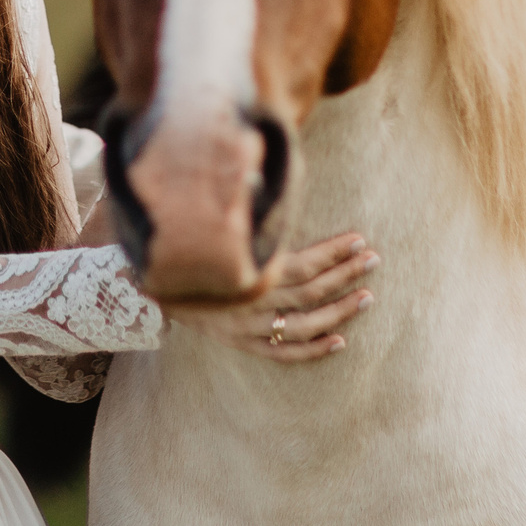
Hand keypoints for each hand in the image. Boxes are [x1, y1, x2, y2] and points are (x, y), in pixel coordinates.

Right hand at [168, 230, 378, 363]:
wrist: (152, 286)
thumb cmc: (189, 250)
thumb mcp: (215, 227)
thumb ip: (243, 210)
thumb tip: (262, 173)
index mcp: (247, 270)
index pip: (303, 264)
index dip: (334, 253)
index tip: (359, 240)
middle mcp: (252, 301)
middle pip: (310, 291)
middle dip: (346, 275)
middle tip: (374, 260)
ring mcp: (249, 327)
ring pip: (304, 323)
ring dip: (340, 310)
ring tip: (367, 295)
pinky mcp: (244, 344)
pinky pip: (284, 352)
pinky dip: (314, 349)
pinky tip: (340, 340)